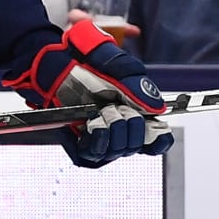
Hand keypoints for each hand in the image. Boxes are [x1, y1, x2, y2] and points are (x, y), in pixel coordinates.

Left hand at [4, 20, 171, 167]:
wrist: (58, 65)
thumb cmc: (88, 63)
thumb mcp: (119, 66)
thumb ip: (139, 85)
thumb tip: (157, 108)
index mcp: (137, 115)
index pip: (159, 141)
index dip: (160, 139)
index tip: (156, 127)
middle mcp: (121, 131)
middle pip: (138, 146)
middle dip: (132, 125)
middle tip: (117, 107)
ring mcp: (101, 140)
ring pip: (118, 150)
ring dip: (114, 129)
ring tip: (102, 111)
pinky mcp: (81, 146)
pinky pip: (95, 155)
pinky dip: (98, 139)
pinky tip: (93, 124)